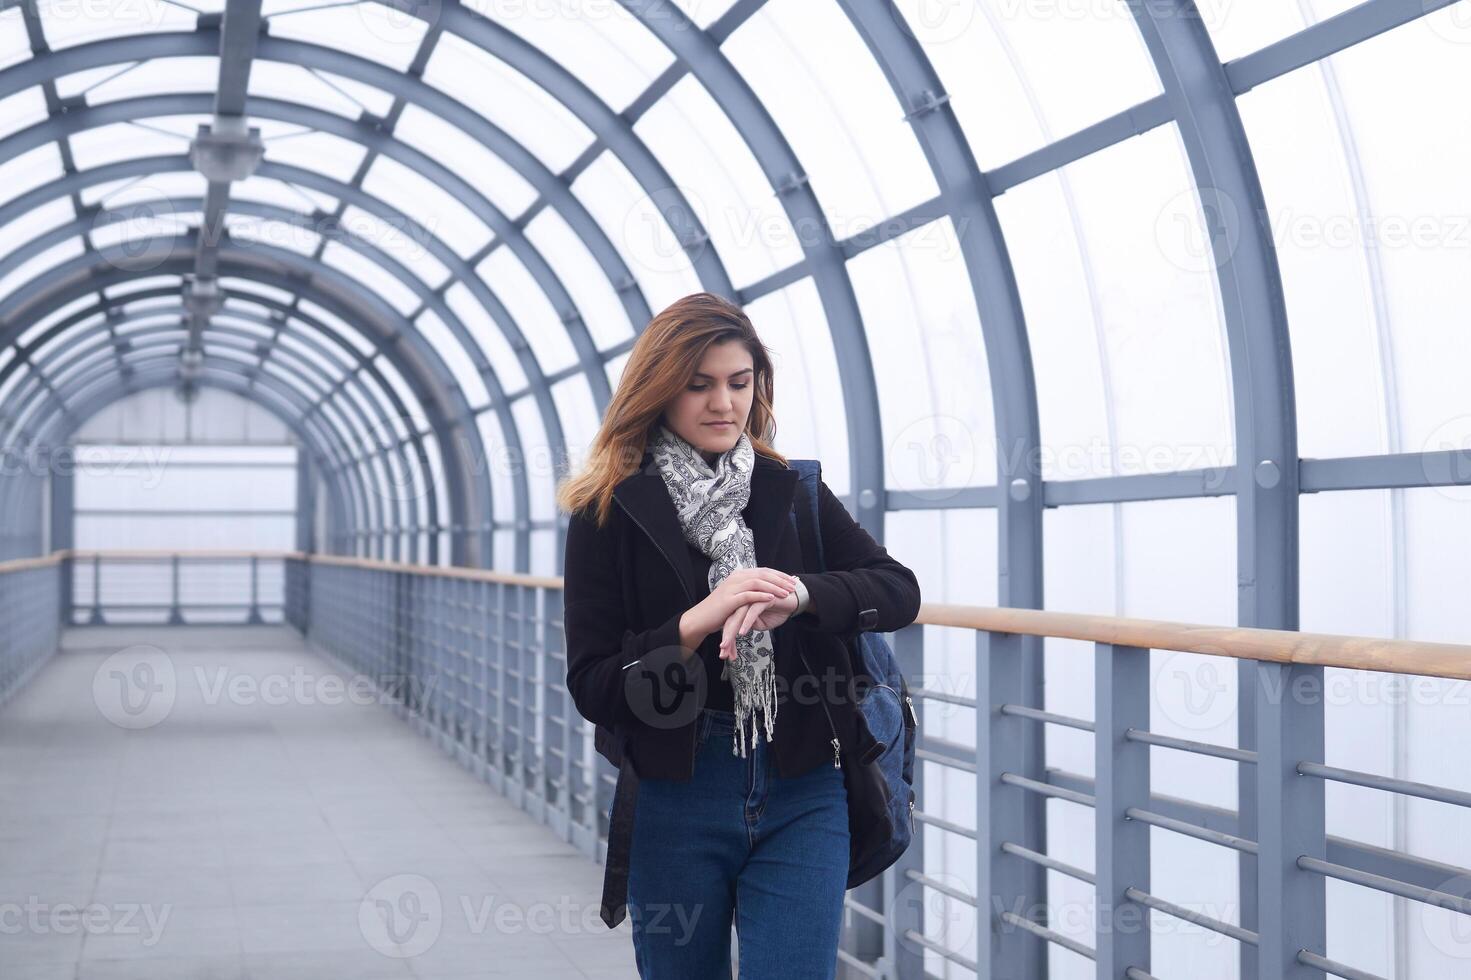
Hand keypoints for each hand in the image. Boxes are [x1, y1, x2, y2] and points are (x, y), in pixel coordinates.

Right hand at [683, 566, 797, 640]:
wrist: (701, 618)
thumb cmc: (719, 610)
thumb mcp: (736, 596)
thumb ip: (748, 591)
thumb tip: (764, 591)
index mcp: (739, 575)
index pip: (763, 571)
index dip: (779, 575)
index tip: (792, 580)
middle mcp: (736, 578)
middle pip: (763, 574)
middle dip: (780, 580)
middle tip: (794, 586)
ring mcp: (732, 587)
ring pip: (757, 582)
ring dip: (774, 587)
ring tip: (786, 593)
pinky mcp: (729, 600)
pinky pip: (748, 595)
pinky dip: (761, 596)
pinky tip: (772, 598)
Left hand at [718, 590, 799, 660]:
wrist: (795, 600)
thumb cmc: (779, 609)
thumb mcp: (763, 623)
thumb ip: (752, 625)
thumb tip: (741, 631)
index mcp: (744, 605)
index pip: (731, 621)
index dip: (727, 637)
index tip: (724, 652)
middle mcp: (746, 600)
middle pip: (731, 618)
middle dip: (726, 636)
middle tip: (722, 651)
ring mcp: (754, 598)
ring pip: (739, 615)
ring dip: (732, 631)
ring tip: (727, 644)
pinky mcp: (764, 598)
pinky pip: (752, 611)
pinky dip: (746, 622)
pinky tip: (742, 632)